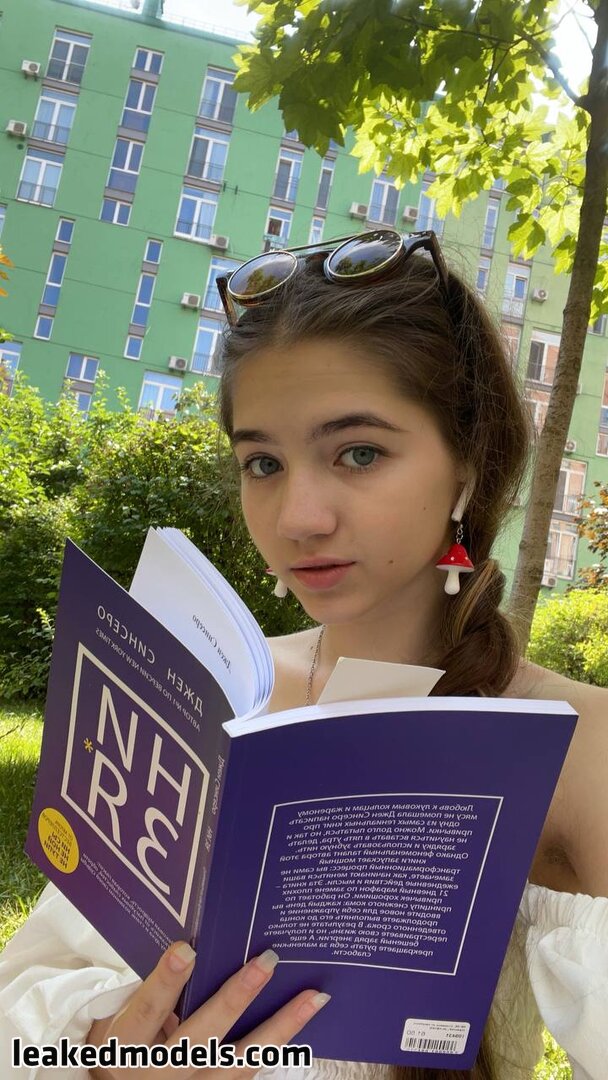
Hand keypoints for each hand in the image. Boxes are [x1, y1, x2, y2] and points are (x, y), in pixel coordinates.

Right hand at [87, 941, 328, 1077]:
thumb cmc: (130, 1046)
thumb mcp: (125, 1023)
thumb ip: (155, 994)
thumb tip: (196, 946)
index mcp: (127, 1046)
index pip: (145, 1012)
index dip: (165, 982)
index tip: (186, 949)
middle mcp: (160, 1073)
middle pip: (202, 1037)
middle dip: (236, 998)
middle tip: (266, 961)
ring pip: (240, 1061)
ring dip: (280, 1026)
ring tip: (313, 995)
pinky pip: (251, 1072)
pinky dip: (279, 1046)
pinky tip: (304, 1020)